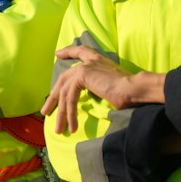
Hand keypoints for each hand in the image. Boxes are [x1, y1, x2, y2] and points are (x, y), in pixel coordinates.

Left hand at [42, 44, 162, 134]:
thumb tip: (98, 95)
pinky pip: (70, 98)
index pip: (80, 51)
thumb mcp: (112, 86)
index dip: (68, 52)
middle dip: (53, 97)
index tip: (57, 53)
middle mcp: (90, 61)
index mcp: (98, 60)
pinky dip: (70, 114)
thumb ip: (101, 85)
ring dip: (61, 113)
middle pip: (64, 78)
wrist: (134, 89)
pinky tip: (72, 127)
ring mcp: (85, 68)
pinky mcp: (82, 77)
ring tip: (59, 129)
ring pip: (64, 92)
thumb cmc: (130, 91)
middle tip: (46, 111)